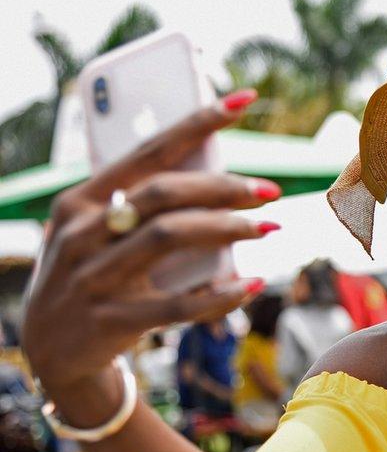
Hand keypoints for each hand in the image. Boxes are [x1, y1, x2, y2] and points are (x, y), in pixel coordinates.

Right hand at [22, 90, 278, 412]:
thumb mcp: (97, 232)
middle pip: (165, 193)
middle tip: (270, 191)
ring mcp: (94, 277)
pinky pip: (177, 304)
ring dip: (229, 229)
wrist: (52, 349)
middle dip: (224, 187)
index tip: (243, 101)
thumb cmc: (91, 274)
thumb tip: (219, 178)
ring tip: (269, 227)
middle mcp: (83, 233)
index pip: (149, 150)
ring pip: (171, 237)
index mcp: (81, 201)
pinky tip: (252, 284)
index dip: (199, 123)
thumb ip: (141, 205)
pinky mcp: (112, 321)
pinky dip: (220, 294)